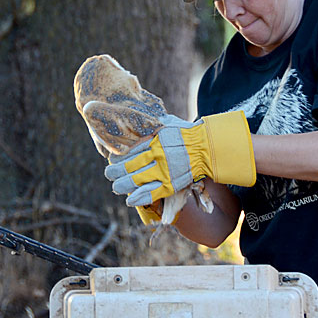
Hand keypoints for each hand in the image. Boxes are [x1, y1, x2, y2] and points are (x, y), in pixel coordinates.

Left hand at [105, 111, 255, 206]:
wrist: (208, 147)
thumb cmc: (187, 134)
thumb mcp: (168, 124)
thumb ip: (152, 124)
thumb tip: (136, 117)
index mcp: (155, 140)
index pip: (129, 151)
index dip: (117, 158)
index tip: (111, 160)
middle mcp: (158, 156)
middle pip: (129, 167)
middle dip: (115, 172)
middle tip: (109, 174)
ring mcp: (164, 171)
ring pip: (136, 181)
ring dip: (123, 186)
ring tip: (116, 187)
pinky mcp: (172, 184)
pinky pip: (152, 194)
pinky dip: (139, 198)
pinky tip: (130, 200)